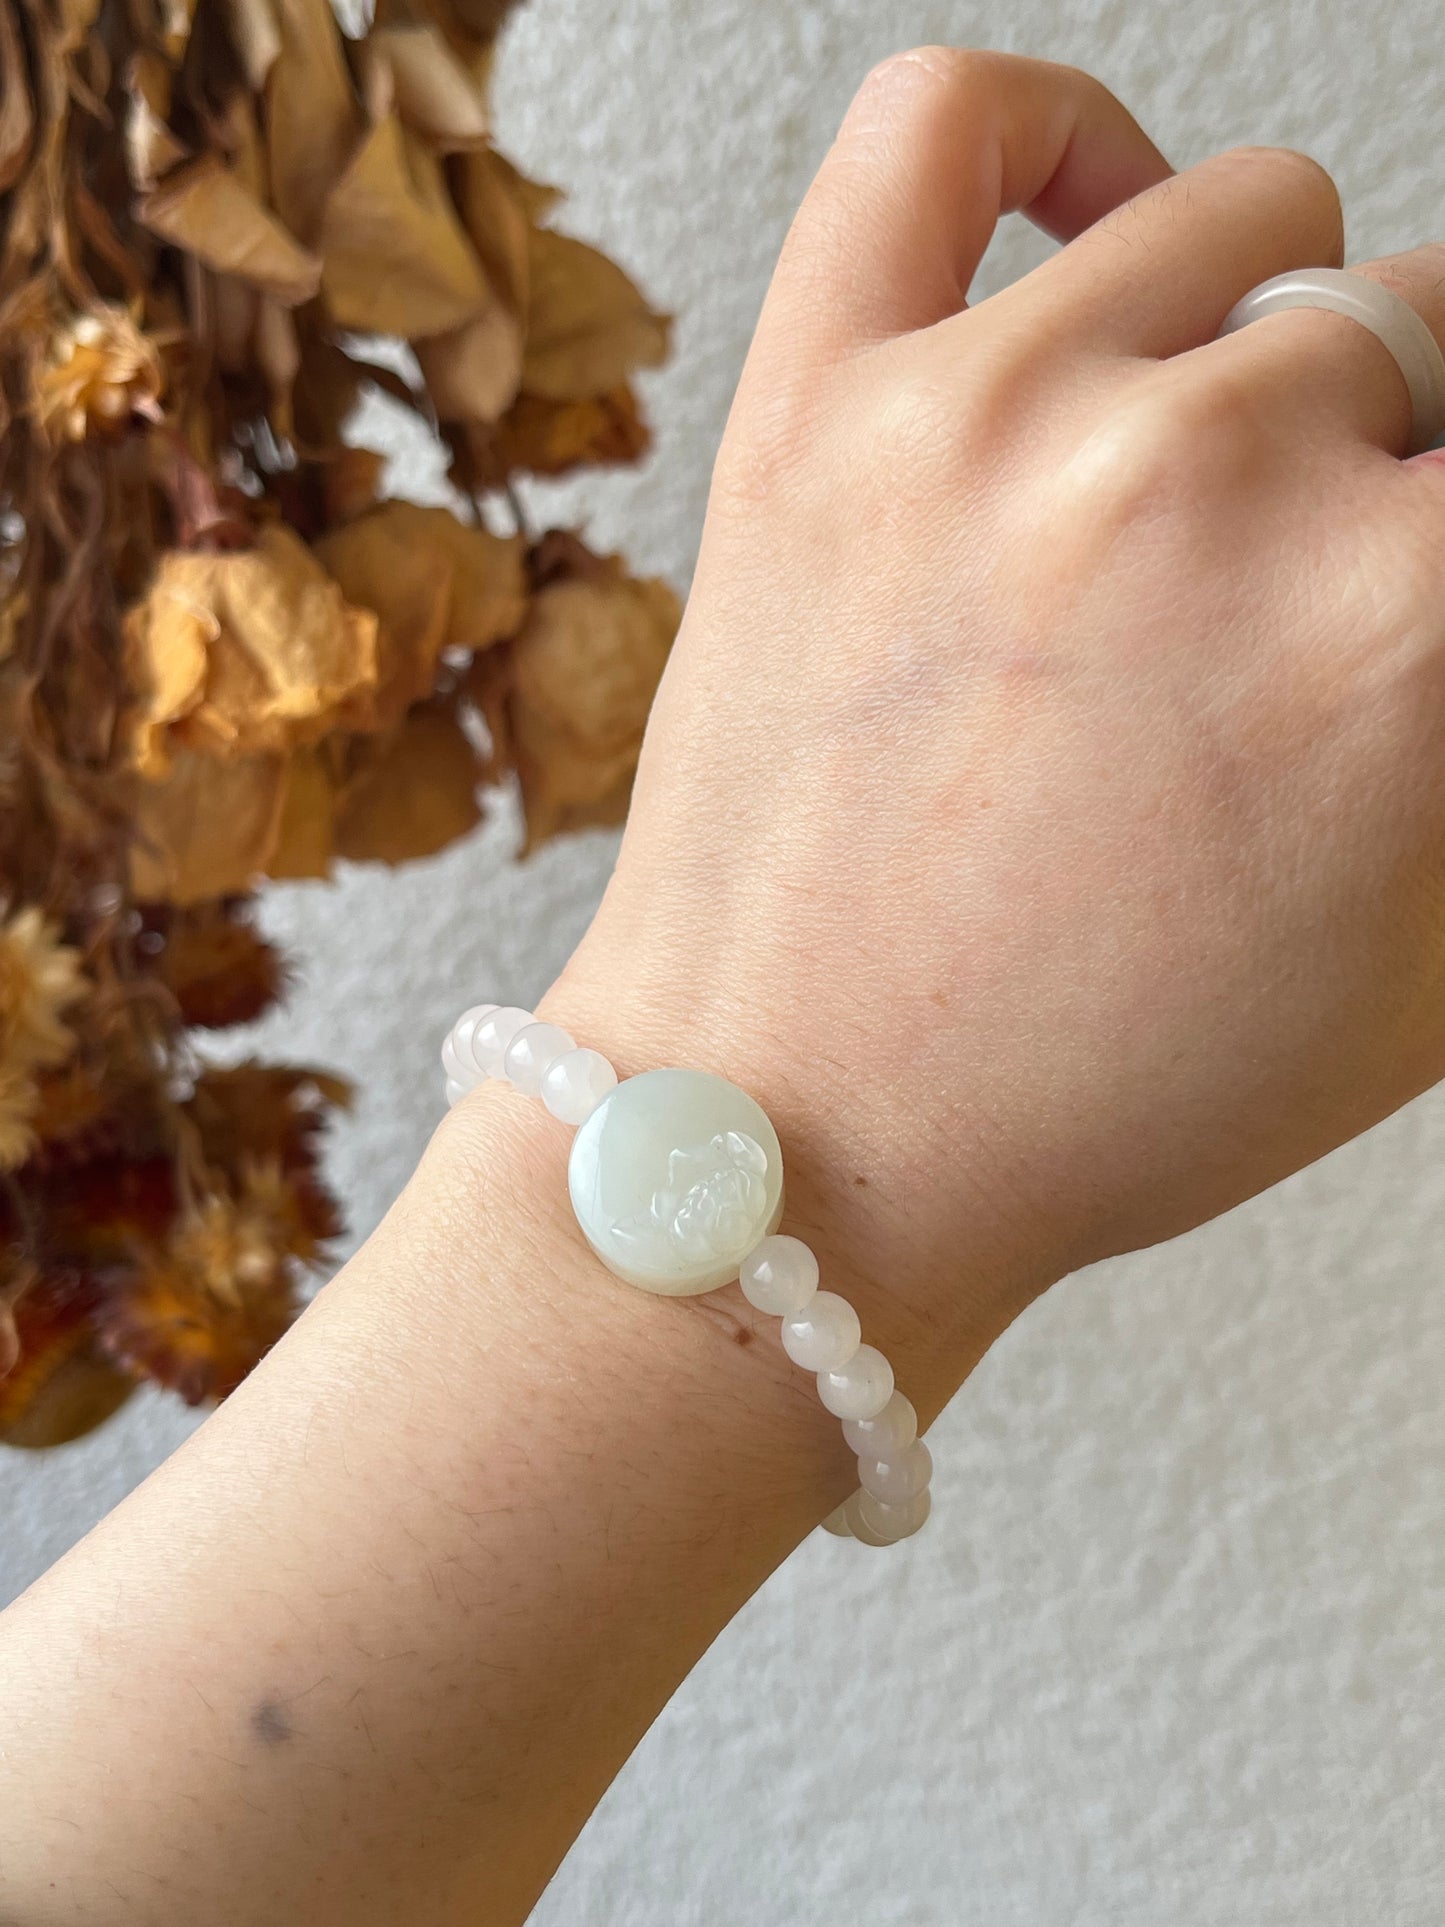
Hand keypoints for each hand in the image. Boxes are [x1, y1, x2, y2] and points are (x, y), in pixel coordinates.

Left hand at [543, 51, 1444, 1376]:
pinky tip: (1085, 238)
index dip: (1441, 547)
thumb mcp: (1427, 967)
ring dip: (1252, 349)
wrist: (808, 1137)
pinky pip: (946, 128)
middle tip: (1278, 608)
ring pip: (1245, 224)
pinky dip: (1044, 139)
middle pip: (1410, 341)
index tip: (1399, 576)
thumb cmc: (1093, 1089)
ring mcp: (993, 417)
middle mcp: (1211, 480)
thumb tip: (1441, 576)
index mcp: (1402, 628)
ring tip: (1186, 488)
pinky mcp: (817, 404)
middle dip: (1377, 478)